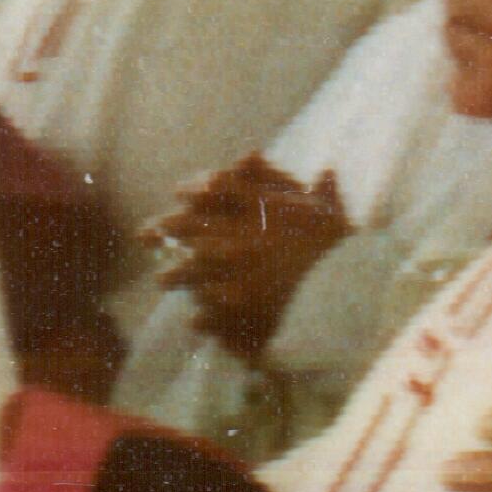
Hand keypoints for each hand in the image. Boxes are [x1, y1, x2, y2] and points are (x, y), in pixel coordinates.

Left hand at [152, 159, 353, 351]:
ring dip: (170, 276)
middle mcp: (236, 235)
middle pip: (183, 226)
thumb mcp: (333, 213)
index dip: (190, 188)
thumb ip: (321, 191)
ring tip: (163, 280)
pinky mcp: (232, 308)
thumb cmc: (342, 250)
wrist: (346, 293)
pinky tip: (194, 320)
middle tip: (145, 235)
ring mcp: (230, 272)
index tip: (179, 193)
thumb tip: (327, 171)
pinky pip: (201, 314)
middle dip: (161, 230)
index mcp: (258, 208)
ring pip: (183, 272)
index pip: (212, 186)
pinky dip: (197, 318)